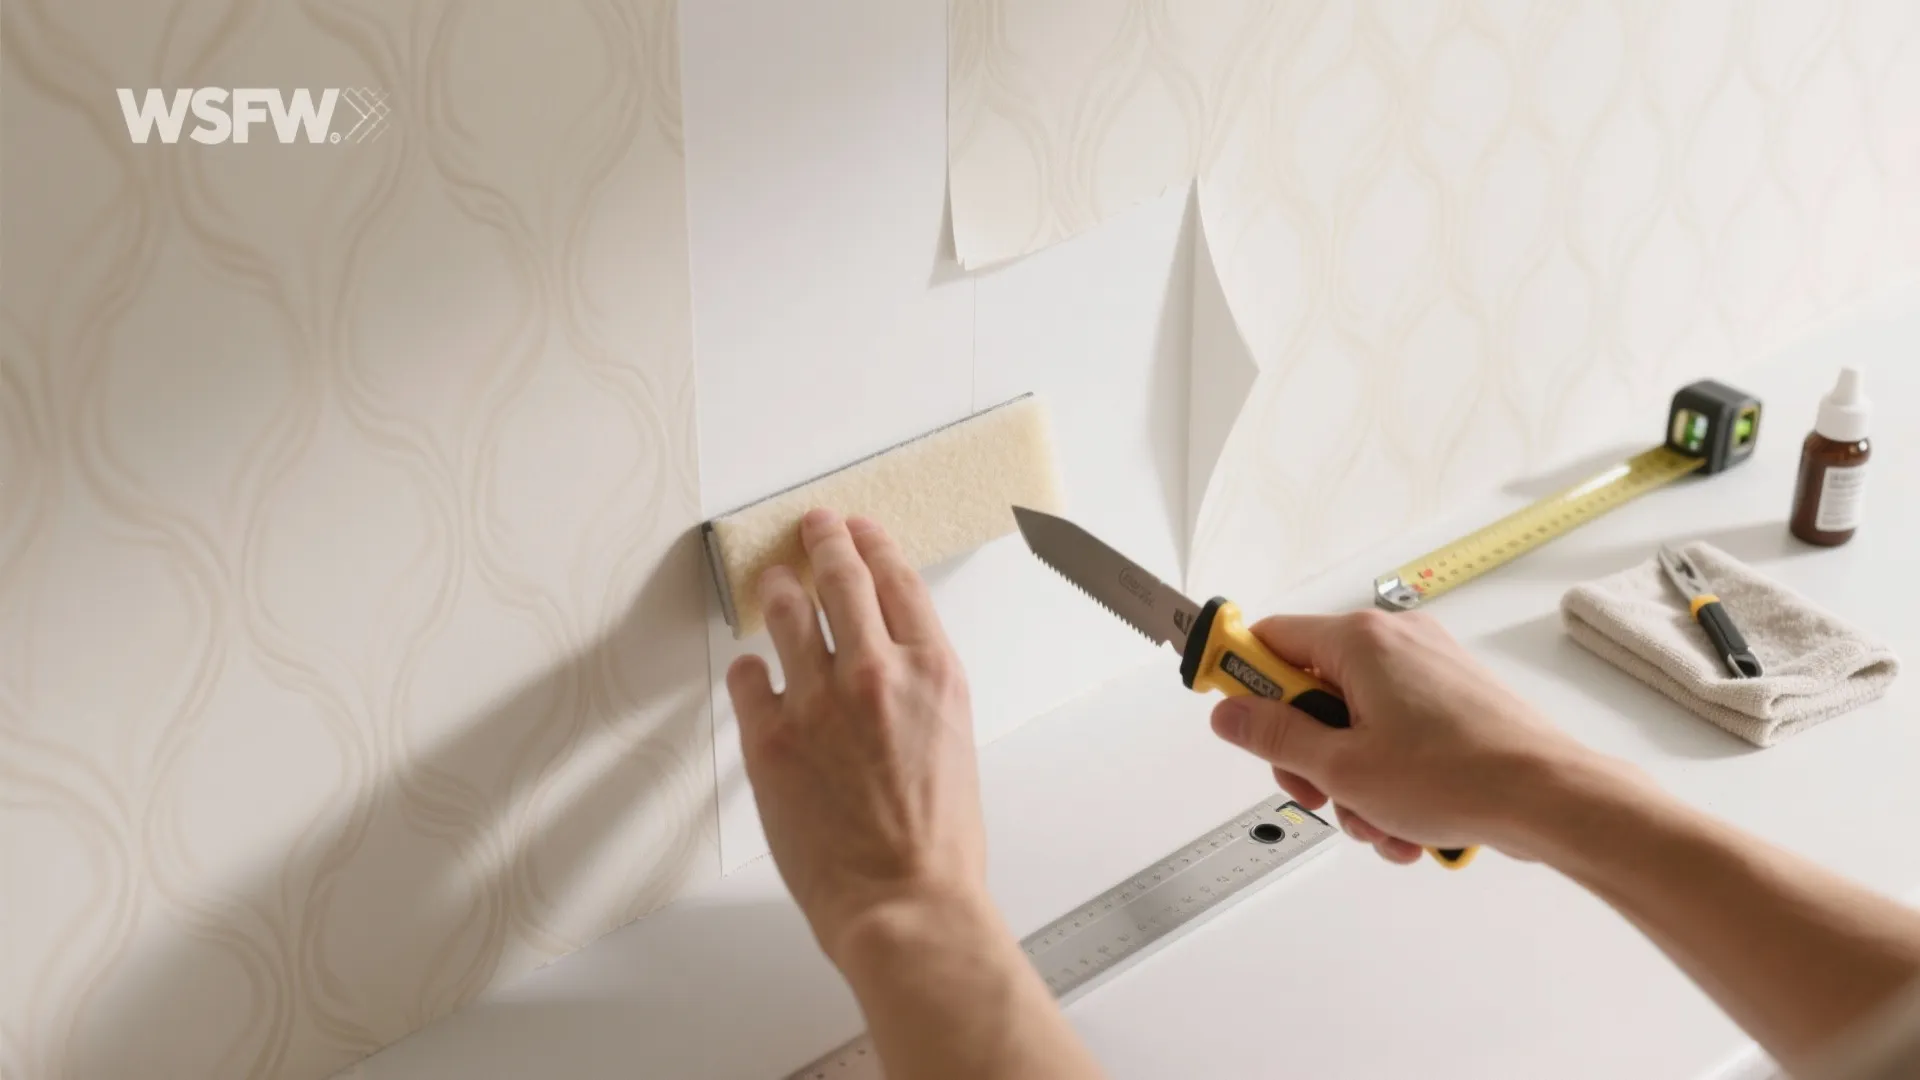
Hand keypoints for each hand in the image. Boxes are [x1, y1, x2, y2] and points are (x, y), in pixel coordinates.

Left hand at [726, 509, 988, 962]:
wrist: (906, 900)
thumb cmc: (938, 843)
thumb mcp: (954, 741)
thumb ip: (919, 692)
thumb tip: (889, 669)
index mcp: (932, 671)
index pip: (898, 580)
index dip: (874, 545)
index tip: (860, 529)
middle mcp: (874, 671)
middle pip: (840, 578)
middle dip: (823, 541)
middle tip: (813, 526)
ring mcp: (817, 700)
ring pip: (787, 613)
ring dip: (779, 588)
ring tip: (774, 579)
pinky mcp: (770, 736)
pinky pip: (747, 676)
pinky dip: (748, 666)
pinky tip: (750, 665)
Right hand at [1208, 610, 1602, 863]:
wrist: (1550, 798)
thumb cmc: (1460, 775)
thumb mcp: (1341, 767)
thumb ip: (1275, 737)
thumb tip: (1231, 715)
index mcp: (1360, 641)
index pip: (1271, 639)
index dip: (1241, 677)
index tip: (1226, 707)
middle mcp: (1395, 643)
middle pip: (1311, 692)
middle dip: (1307, 754)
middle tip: (1317, 792)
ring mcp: (1428, 671)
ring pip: (1355, 725)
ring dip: (1352, 781)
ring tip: (1378, 821)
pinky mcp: (1453, 702)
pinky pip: (1396, 738)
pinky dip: (1391, 781)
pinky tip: (1407, 823)